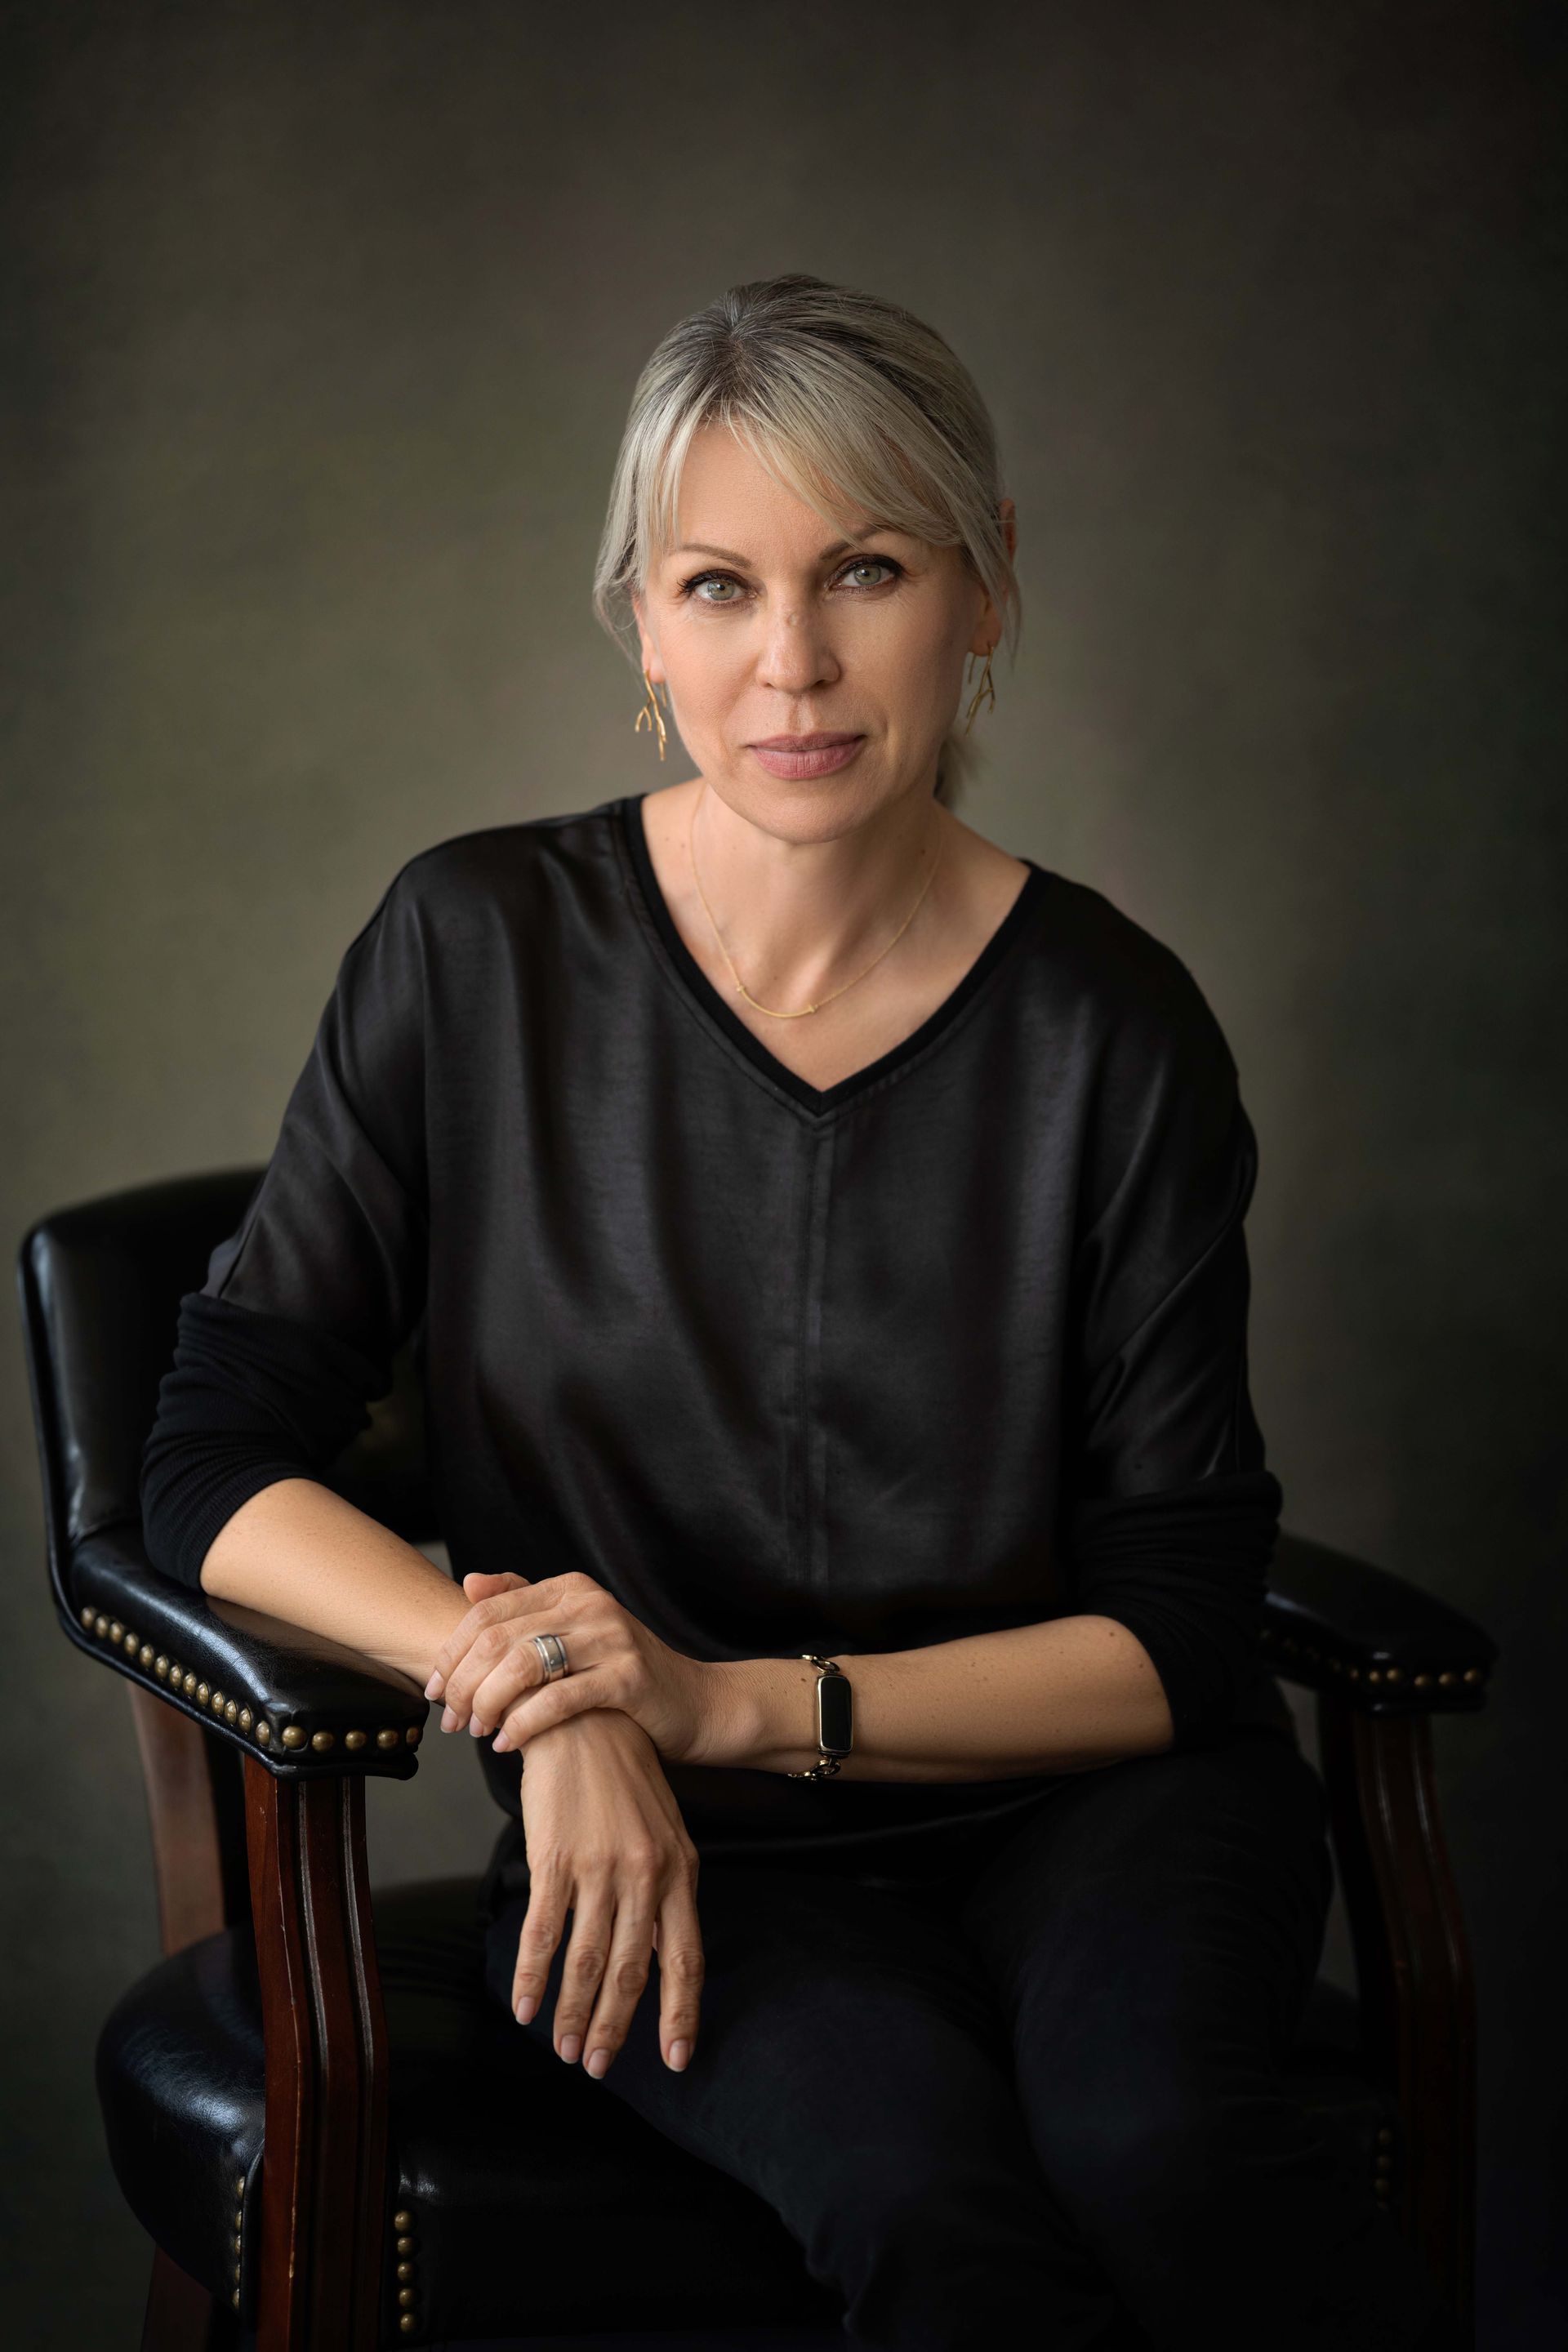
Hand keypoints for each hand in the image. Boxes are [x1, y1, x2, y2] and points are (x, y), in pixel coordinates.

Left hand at [426, 1569, 724, 1765]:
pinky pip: (557, 1700)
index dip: (451, 1653)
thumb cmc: (625, 1674)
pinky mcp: (628, 1677)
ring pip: (521, 1666)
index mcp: (571, 1588)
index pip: (486, 1612)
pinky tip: (506, 1744)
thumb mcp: (576, 1632)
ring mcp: (612, 1638)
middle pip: (496, 1639)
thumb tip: (469, 1582)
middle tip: (449, 1721)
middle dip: (461, 1685)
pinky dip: (522, 1725)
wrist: (697, 1703)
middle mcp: (590, 1604)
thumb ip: (526, 1605)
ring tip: (476, 1732)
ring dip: (486, 1705)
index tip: (433, 1690)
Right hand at [510, 1705, 703, 2079]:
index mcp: (680, 1871)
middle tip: (599, 2067)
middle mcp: (646, 1874)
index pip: (686, 1958)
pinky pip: (542, 1932)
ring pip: (588, 1961)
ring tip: (566, 2050)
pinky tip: (524, 2006)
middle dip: (617, 2028)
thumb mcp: (662, 1833)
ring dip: (573, 2013)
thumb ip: (664, 1892)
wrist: (584, 1719)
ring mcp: (600, 1867)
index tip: (678, 2059)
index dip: (681, 2013)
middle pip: (632, 1970)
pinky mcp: (555, 1857)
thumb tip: (658, 1954)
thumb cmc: (624, 1780)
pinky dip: (532, 1976)